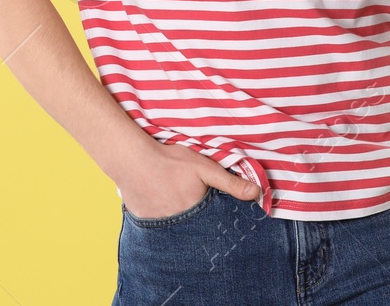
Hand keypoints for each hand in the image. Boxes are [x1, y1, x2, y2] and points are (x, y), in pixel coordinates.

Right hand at [117, 140, 260, 219]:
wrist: (132, 160)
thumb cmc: (170, 161)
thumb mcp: (205, 168)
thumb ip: (230, 183)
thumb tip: (257, 193)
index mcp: (197, 214)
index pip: (213, 226)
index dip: (216, 221)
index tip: (215, 214)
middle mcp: (179, 226)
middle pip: (195, 229)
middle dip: (198, 222)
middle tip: (191, 202)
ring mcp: (160, 227)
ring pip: (177, 230)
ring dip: (180, 221)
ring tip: (176, 203)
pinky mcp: (145, 224)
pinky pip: (158, 227)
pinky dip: (163, 219)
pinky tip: (162, 203)